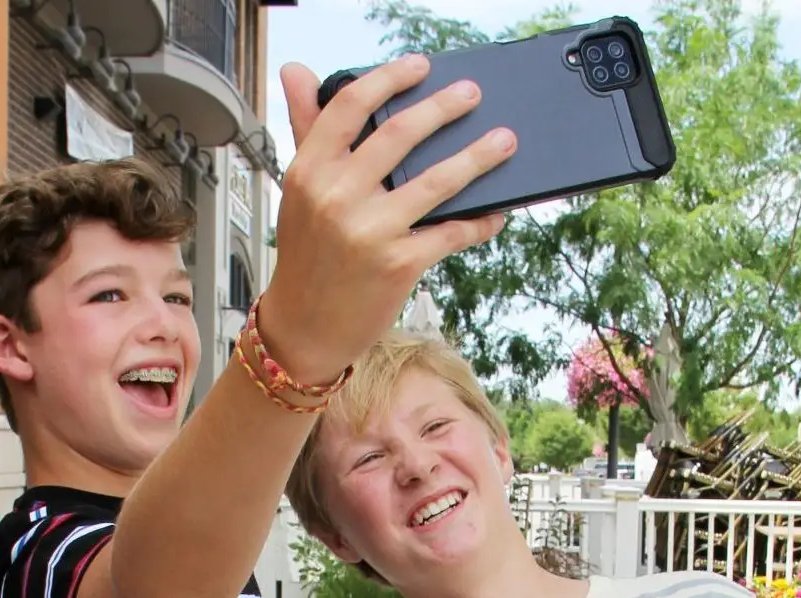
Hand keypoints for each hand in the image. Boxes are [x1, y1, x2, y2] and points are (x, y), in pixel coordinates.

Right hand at [259, 57, 514, 383]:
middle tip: (473, 95)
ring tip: (504, 141)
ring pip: (437, 181)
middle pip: (399, 135)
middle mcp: (335, 197)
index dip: (388, 79)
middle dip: (444, 108)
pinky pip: (452, 232)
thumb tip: (297, 73)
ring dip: (478, 158)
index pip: (348, 107)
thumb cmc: (306, 255)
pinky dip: (480, 221)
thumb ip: (306, 128)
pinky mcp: (398, 264)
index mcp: (308, 171)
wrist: (303, 327)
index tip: (420, 66)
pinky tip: (496, 212)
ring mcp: (369, 231)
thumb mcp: (298, 189)